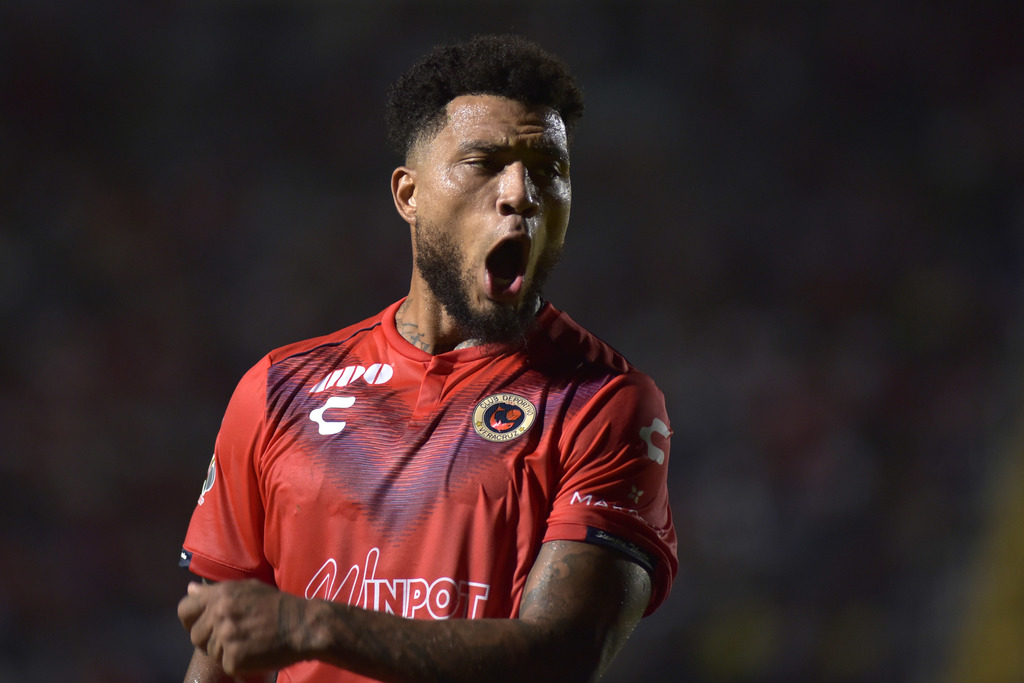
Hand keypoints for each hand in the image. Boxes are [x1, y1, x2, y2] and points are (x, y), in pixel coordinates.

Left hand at [177, 579, 303, 675]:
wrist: (302, 625)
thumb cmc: (276, 606)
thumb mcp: (247, 589)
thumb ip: (216, 591)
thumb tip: (190, 589)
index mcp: (221, 594)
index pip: (185, 609)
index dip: (191, 620)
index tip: (202, 625)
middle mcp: (220, 613)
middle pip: (195, 636)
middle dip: (210, 639)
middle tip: (233, 637)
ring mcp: (226, 636)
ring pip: (210, 652)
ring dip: (225, 652)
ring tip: (248, 642)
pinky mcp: (234, 657)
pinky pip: (225, 665)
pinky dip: (238, 663)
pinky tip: (254, 652)